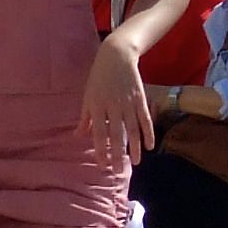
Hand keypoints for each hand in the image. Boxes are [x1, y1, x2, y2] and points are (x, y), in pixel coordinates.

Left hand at [81, 36, 152, 168]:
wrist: (116, 56)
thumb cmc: (98, 78)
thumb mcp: (87, 96)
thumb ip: (85, 118)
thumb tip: (78, 136)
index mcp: (97, 106)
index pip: (98, 133)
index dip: (101, 149)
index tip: (102, 165)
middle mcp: (113, 106)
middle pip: (116, 134)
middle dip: (117, 154)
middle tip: (118, 171)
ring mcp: (128, 103)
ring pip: (133, 129)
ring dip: (135, 147)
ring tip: (136, 163)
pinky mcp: (140, 99)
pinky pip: (145, 119)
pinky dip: (148, 133)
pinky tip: (150, 146)